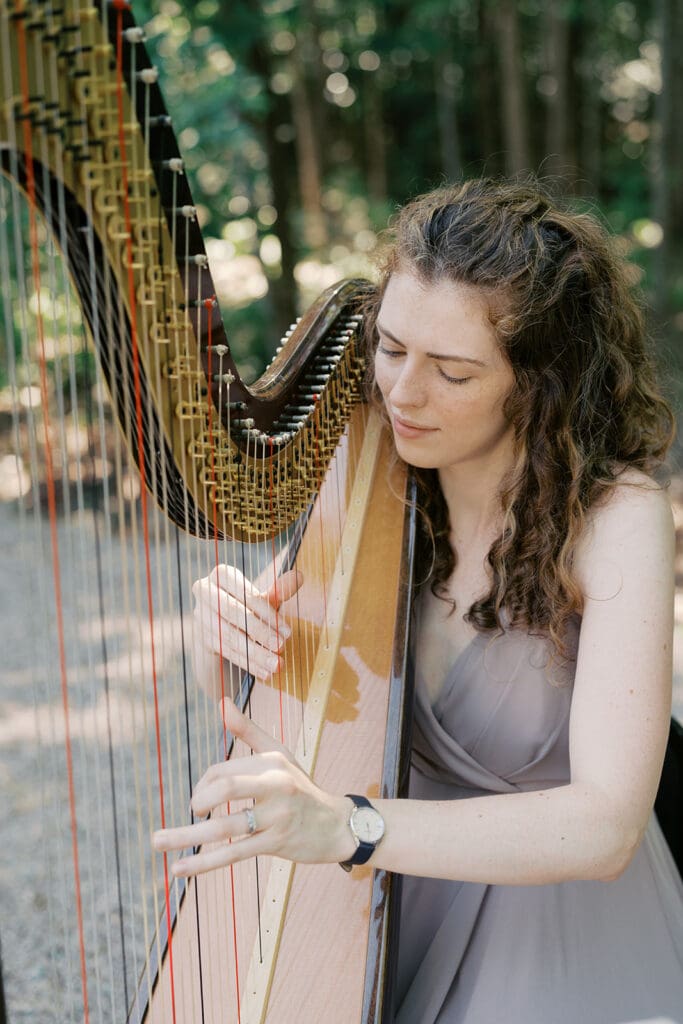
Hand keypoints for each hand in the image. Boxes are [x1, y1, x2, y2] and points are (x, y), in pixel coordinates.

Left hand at [152, 697, 353, 876]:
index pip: (224, 769)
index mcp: (271, 762)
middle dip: (198, 801)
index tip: (200, 801)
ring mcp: (277, 816)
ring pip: (225, 826)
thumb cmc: (301, 788)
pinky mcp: (276, 843)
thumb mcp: (279, 755)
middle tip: (191, 813)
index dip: (203, 785)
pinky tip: (179, 868)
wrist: (337, 826)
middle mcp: (276, 785)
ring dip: (186, 835)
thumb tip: (221, 702)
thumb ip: (248, 731)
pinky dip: (203, 862)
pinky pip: (233, 853)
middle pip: (226, 787)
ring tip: (156, 841)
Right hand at [192, 565, 302, 689]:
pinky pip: (225, 651)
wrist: (226, 631)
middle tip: (281, 646)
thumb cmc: (250, 608)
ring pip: (228, 635)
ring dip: (255, 652)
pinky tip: (264, 672)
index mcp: (222, 575)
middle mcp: (205, 592)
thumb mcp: (265, 600)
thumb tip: (299, 576)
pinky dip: (247, 662)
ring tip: (277, 664)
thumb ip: (280, 589)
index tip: (287, 631)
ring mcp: (200, 616)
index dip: (265, 610)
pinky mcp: (201, 638)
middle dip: (259, 631)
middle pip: (232, 611)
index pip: (242, 590)